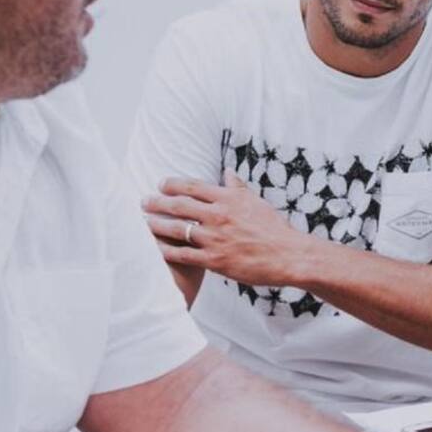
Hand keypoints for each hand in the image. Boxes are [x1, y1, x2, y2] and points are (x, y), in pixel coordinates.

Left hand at [142, 169, 319, 287]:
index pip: (192, 186)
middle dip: (157, 203)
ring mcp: (214, 238)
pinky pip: (184, 254)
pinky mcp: (214, 260)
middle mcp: (218, 215)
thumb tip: (227, 171)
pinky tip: (156, 248)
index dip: (172, 184)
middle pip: (179, 205)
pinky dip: (167, 251)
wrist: (288, 255)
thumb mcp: (255, 201)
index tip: (161, 184)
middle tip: (143, 201)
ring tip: (144, 222)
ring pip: (177, 229)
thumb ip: (237, 186)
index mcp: (227, 198)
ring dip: (157, 225)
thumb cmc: (273, 228)